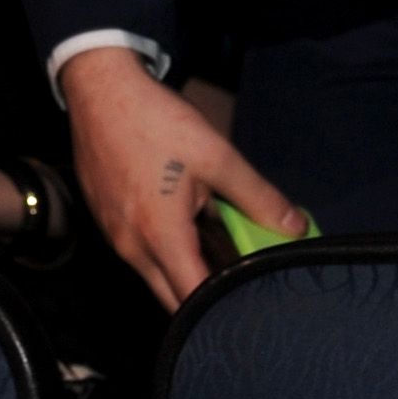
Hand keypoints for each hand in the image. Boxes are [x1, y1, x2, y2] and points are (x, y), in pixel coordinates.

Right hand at [61, 45, 306, 306]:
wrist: (101, 89)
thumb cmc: (156, 121)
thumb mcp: (218, 157)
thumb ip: (260, 198)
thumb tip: (296, 227)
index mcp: (159, 236)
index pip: (194, 298)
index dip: (224, 308)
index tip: (253, 305)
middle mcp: (131, 246)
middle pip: (172, 299)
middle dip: (207, 301)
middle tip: (243, 287)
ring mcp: (114, 236)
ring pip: (156, 278)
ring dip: (187, 275)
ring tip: (222, 255)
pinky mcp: (108, 222)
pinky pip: (141, 255)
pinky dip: (168, 255)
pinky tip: (191, 231)